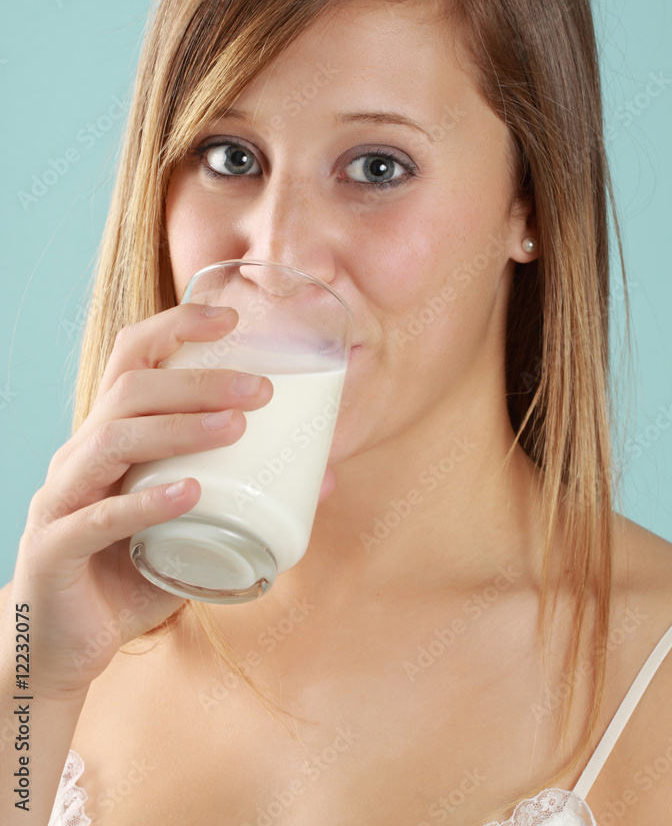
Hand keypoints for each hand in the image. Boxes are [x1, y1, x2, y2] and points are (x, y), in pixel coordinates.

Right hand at [9, 303, 272, 697]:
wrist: (63, 647)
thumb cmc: (130, 573)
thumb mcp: (192, 527)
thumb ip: (245, 499)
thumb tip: (323, 480)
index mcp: (108, 437)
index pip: (131, 359)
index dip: (175, 327)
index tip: (230, 318)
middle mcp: (80, 456)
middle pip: (129, 391)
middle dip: (198, 381)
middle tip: (261, 390)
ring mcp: (61, 500)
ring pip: (112, 440)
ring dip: (178, 427)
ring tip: (235, 427)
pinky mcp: (54, 549)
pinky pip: (97, 518)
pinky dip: (146, 502)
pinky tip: (191, 495)